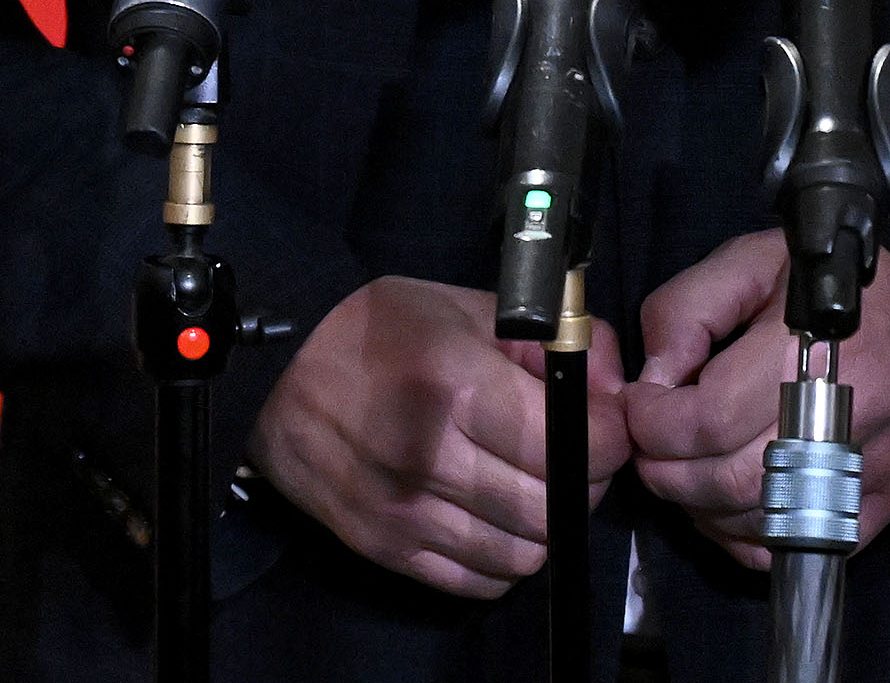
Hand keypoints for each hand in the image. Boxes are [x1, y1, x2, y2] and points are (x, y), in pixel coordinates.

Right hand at [248, 276, 630, 599]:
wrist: (275, 373)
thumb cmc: (377, 331)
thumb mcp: (467, 307)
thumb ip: (551, 344)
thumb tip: (614, 390)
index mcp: (457, 385)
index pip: (576, 444)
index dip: (609, 437)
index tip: (604, 424)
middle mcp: (432, 457)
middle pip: (557, 506)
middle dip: (583, 481)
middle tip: (571, 452)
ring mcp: (405, 512)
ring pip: (524, 553)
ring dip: (544, 523)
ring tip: (531, 483)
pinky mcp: (385, 548)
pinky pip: (479, 582)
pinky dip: (502, 557)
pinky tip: (493, 515)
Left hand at [623, 234, 889, 571]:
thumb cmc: (839, 287)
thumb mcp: (756, 261)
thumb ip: (688, 308)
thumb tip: (653, 380)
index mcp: (819, 348)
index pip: (710, 419)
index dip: (654, 423)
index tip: (641, 405)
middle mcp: (852, 417)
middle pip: (728, 481)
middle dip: (667, 471)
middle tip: (650, 446)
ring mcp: (872, 470)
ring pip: (758, 523)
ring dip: (700, 507)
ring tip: (686, 469)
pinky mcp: (883, 504)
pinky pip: (798, 544)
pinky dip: (748, 537)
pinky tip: (731, 502)